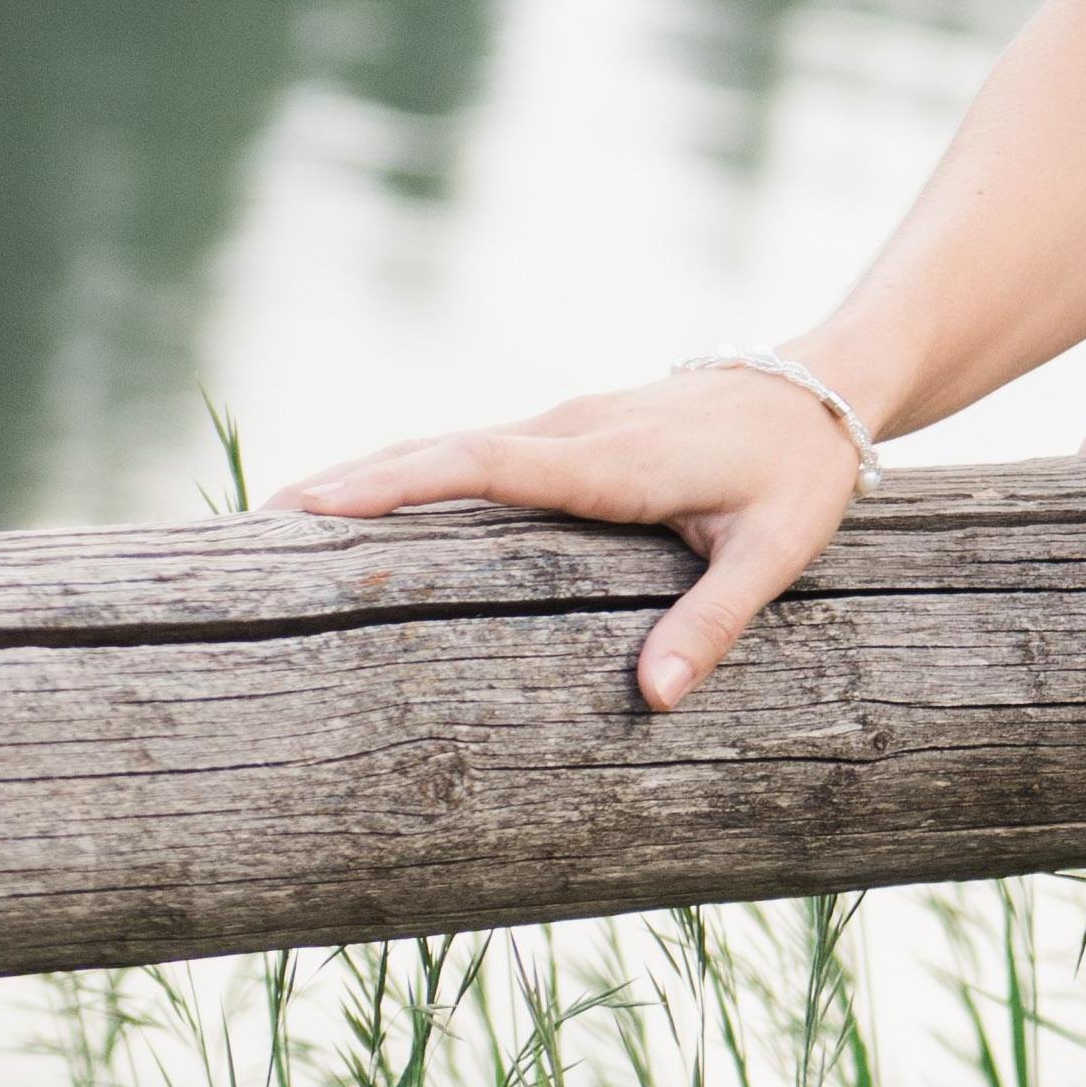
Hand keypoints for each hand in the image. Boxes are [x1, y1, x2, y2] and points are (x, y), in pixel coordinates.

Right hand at [275, 372, 862, 717]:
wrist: (829, 385)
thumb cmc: (802, 473)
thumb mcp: (776, 552)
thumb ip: (714, 623)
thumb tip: (651, 701)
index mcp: (610, 460)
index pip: (482, 465)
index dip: (397, 484)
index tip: (314, 505)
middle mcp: (575, 430)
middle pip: (442, 450)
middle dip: (351, 483)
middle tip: (257, 526)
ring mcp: (570, 422)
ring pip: (453, 446)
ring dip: (374, 475)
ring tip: (283, 521)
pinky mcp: (573, 430)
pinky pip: (480, 451)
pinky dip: (417, 471)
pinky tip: (371, 506)